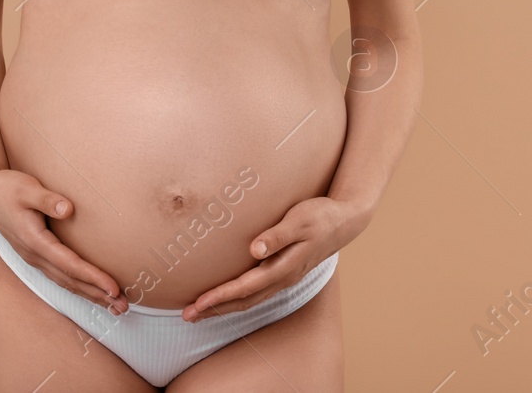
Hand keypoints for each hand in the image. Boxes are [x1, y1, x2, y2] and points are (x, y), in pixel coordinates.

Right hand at [0, 165, 129, 314]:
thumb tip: (68, 208)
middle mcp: (35, 255)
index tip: (114, 288)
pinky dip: (79, 286)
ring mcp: (34, 257)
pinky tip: (92, 292)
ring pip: (66, 282)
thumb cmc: (6, 188)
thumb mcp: (26, 188)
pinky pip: (60, 276)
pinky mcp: (36, 254)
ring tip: (114, 306)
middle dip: (98, 295)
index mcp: (35, 241)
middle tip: (124, 307)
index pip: (70, 265)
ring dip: (90, 295)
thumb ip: (47, 199)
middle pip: (71, 281)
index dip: (93, 277)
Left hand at [180, 195, 368, 322]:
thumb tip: (254, 249)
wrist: (344, 221)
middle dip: (215, 309)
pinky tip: (226, 296)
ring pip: (250, 299)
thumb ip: (277, 235)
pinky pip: (256, 292)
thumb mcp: (300, 220)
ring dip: (224, 307)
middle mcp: (283, 278)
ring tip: (199, 312)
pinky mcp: (283, 272)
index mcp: (284, 267)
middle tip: (186, 316)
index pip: (245, 287)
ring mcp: (284, 278)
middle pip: (244, 301)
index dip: (220, 297)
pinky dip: (237, 298)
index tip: (198, 304)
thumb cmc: (320, 216)